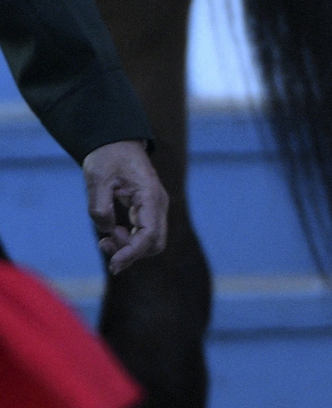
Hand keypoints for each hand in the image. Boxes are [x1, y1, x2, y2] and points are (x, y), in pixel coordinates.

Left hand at [81, 140, 168, 274]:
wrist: (116, 142)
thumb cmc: (108, 157)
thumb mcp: (97, 178)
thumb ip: (100, 206)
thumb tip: (106, 229)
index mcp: (150, 195)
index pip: (149, 235)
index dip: (131, 253)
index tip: (112, 265)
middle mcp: (158, 203)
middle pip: (155, 243)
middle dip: (131, 252)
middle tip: (104, 244)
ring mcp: (155, 207)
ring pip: (151, 241)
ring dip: (129, 248)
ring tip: (104, 240)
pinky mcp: (148, 209)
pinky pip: (145, 233)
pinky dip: (130, 240)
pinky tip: (111, 233)